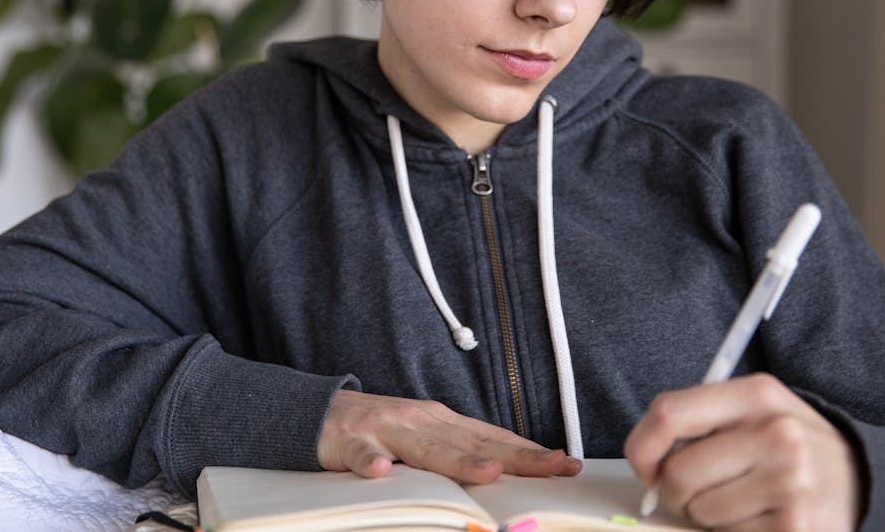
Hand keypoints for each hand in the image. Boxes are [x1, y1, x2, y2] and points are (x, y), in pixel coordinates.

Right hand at [317, 389, 581, 483]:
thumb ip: (457, 453)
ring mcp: (384, 430)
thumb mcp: (422, 437)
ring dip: (458, 460)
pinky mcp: (347, 442)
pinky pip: (359, 454)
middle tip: (553, 467)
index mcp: (440, 421)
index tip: (567, 464)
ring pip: (425, 448)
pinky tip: (378, 472)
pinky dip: (369, 462)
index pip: (493, 437)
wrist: (318, 411)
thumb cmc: (378, 430)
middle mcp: (419, 420)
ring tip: (490, 473)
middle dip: (515, 457)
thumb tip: (507, 472)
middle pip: (472, 443)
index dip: (530, 451)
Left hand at [625, 373, 861, 530]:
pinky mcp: (797, 528)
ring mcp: (791, 483)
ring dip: (707, 517)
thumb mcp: (755, 410)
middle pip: (679, 473)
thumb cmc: (790, 445)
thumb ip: (700, 423)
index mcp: (757, 395)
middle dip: (675, 493)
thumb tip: (646, 465)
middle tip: (694, 495)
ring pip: (701, 512)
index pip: (669, 413)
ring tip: (739, 504)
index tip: (645, 467)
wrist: (864, 478)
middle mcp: (778, 434)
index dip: (642, 447)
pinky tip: (760, 520)